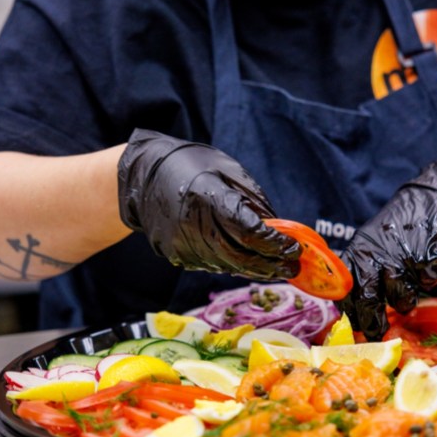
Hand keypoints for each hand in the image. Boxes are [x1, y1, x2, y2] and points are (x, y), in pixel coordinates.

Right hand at [117, 129, 301, 278]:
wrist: (143, 177)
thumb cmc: (190, 166)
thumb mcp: (228, 171)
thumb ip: (254, 201)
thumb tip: (278, 228)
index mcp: (209, 199)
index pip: (250, 233)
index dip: (276, 245)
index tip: (294, 248)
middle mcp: (194, 226)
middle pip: (241, 258)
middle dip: (271, 265)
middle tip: (292, 267)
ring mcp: (183, 245)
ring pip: (227, 266)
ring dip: (255, 270)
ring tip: (276, 268)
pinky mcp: (176, 255)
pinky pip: (212, 265)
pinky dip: (233, 265)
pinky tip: (248, 262)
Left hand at [339, 160, 436, 338]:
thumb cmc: (403, 227)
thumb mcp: (375, 243)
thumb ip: (366, 270)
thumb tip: (358, 306)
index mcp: (359, 251)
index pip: (346, 289)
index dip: (350, 310)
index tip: (355, 324)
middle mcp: (376, 255)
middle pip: (369, 299)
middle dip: (373, 320)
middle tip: (377, 332)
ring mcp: (401, 258)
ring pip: (401, 297)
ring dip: (406, 298)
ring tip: (410, 284)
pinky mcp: (426, 260)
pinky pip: (425, 284)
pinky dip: (427, 279)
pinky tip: (428, 265)